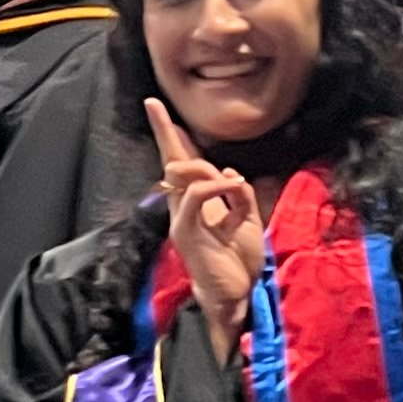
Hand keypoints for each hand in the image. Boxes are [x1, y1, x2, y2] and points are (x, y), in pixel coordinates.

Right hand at [145, 95, 262, 359]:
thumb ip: (239, 195)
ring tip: (235, 185)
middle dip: (163, 131)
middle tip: (155, 106)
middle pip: (171, 160)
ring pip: (184, 174)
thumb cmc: (238, 261)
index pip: (182, 162)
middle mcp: (185, 207)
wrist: (234, 295)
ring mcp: (182, 219)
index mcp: (199, 202)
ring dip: (210, 170)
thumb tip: (230, 172)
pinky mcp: (186, 232)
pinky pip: (194, 197)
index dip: (171, 135)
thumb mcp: (247, 220)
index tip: (157, 107)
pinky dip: (213, 186)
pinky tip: (229, 188)